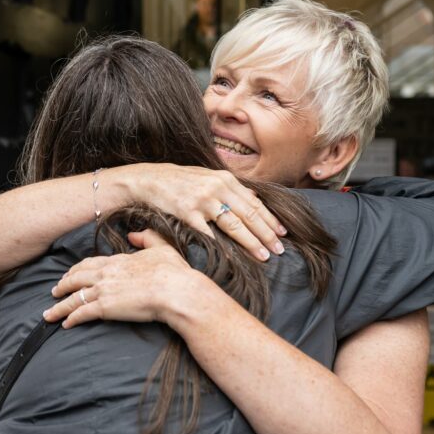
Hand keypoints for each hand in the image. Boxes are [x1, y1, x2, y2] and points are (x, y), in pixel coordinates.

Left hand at [44, 230, 201, 327]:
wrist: (176, 292)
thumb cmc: (173, 272)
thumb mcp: (161, 248)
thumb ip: (147, 238)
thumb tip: (134, 234)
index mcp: (117, 260)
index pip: (89, 264)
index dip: (76, 270)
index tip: (69, 274)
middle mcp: (106, 274)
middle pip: (75, 279)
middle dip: (62, 286)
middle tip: (54, 291)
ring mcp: (103, 290)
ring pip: (73, 298)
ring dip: (59, 307)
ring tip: (49, 313)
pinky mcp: (105, 307)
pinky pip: (82, 313)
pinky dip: (71, 318)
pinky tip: (65, 324)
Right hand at [124, 163, 285, 260]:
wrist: (150, 180)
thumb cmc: (181, 181)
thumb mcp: (208, 177)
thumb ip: (231, 188)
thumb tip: (255, 199)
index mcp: (225, 180)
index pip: (254, 203)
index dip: (271, 220)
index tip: (283, 234)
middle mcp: (217, 188)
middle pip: (249, 214)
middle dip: (267, 234)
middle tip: (280, 249)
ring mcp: (202, 201)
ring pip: (234, 224)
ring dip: (251, 242)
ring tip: (264, 255)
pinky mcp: (187, 213)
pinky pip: (208, 233)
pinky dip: (221, 246)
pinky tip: (233, 257)